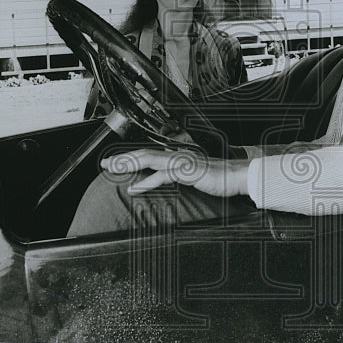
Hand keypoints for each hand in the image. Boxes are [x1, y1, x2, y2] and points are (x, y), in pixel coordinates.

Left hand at [101, 148, 249, 197]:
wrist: (238, 176)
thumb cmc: (219, 178)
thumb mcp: (195, 176)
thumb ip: (180, 176)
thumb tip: (166, 180)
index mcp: (177, 156)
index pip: (149, 154)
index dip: (130, 157)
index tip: (114, 162)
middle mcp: (177, 155)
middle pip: (143, 154)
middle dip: (122, 159)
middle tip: (104, 164)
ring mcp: (182, 162)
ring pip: (149, 159)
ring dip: (129, 164)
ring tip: (113, 169)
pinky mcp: (187, 172)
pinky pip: (163, 176)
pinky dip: (147, 182)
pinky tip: (135, 189)